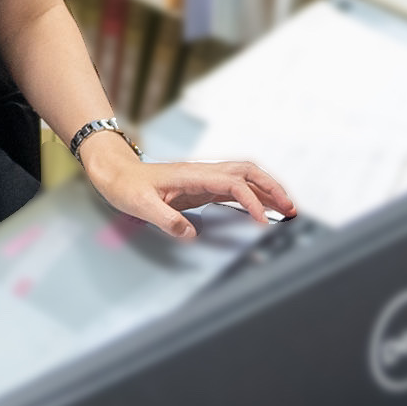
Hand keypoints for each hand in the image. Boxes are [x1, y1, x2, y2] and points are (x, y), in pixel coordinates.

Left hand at [77, 131, 296, 238]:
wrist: (114, 172)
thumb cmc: (125, 185)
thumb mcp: (140, 205)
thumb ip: (165, 218)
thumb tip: (190, 234)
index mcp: (192, 175)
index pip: (233, 184)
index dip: (251, 202)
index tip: (262, 222)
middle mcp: (202, 173)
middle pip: (248, 172)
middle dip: (272, 187)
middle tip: (292, 208)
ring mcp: (203, 179)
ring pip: (245, 177)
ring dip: (267, 189)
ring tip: (287, 208)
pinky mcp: (201, 188)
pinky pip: (234, 188)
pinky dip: (253, 195)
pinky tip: (261, 208)